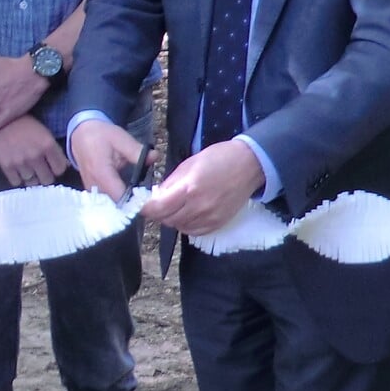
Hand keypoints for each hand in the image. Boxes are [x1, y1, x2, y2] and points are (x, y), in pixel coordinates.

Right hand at [0, 116, 67, 187]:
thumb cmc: (24, 124)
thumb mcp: (44, 132)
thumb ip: (55, 149)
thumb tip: (66, 166)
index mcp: (48, 145)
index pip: (60, 169)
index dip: (56, 168)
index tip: (52, 165)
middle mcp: (36, 155)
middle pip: (47, 179)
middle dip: (45, 175)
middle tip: (40, 169)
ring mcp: (21, 162)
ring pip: (32, 182)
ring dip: (31, 176)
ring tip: (27, 167)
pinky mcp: (6, 166)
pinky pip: (17, 182)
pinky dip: (18, 177)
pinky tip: (17, 169)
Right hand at [70, 119, 144, 199]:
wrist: (81, 134)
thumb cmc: (100, 135)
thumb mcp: (120, 138)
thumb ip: (137, 150)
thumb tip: (155, 156)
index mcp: (101, 172)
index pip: (119, 197)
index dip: (135, 201)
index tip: (149, 199)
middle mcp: (93, 185)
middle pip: (115, 205)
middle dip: (132, 205)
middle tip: (149, 200)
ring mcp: (90, 190)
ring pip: (110, 205)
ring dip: (125, 204)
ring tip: (140, 198)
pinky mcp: (91, 192)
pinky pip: (105, 202)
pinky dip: (117, 202)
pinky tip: (129, 196)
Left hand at [140, 140, 263, 235]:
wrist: (249, 165)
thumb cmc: (218, 158)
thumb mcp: (189, 164)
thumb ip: (171, 183)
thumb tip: (156, 196)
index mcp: (189, 188)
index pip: (157, 208)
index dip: (145, 208)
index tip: (140, 204)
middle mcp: (198, 207)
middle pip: (166, 220)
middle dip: (158, 213)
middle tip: (158, 203)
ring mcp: (209, 218)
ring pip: (178, 227)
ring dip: (171, 219)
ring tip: (174, 206)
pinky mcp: (217, 224)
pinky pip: (193, 232)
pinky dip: (185, 225)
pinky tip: (187, 214)